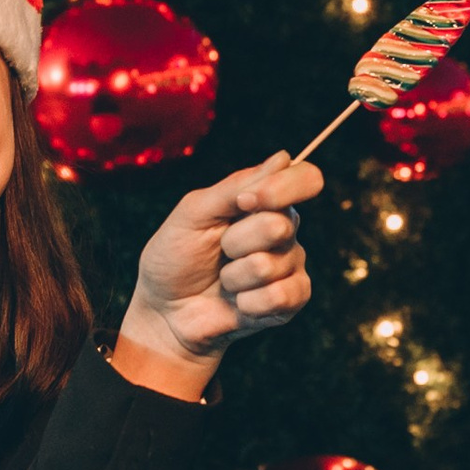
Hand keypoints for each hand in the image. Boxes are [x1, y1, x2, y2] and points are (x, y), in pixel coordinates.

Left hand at [114, 153, 322, 399]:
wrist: (165, 310)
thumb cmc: (176, 256)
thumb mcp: (194, 213)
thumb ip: (235, 187)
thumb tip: (283, 158)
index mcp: (264, 200)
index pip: (304, 178)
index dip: (282, 188)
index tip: (245, 203)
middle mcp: (285, 229)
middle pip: (280, 225)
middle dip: (235, 241)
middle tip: (219, 251)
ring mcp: (290, 265)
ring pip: (271, 264)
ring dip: (234, 276)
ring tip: (223, 280)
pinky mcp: (291, 300)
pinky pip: (280, 296)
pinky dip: (247, 303)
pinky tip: (237, 303)